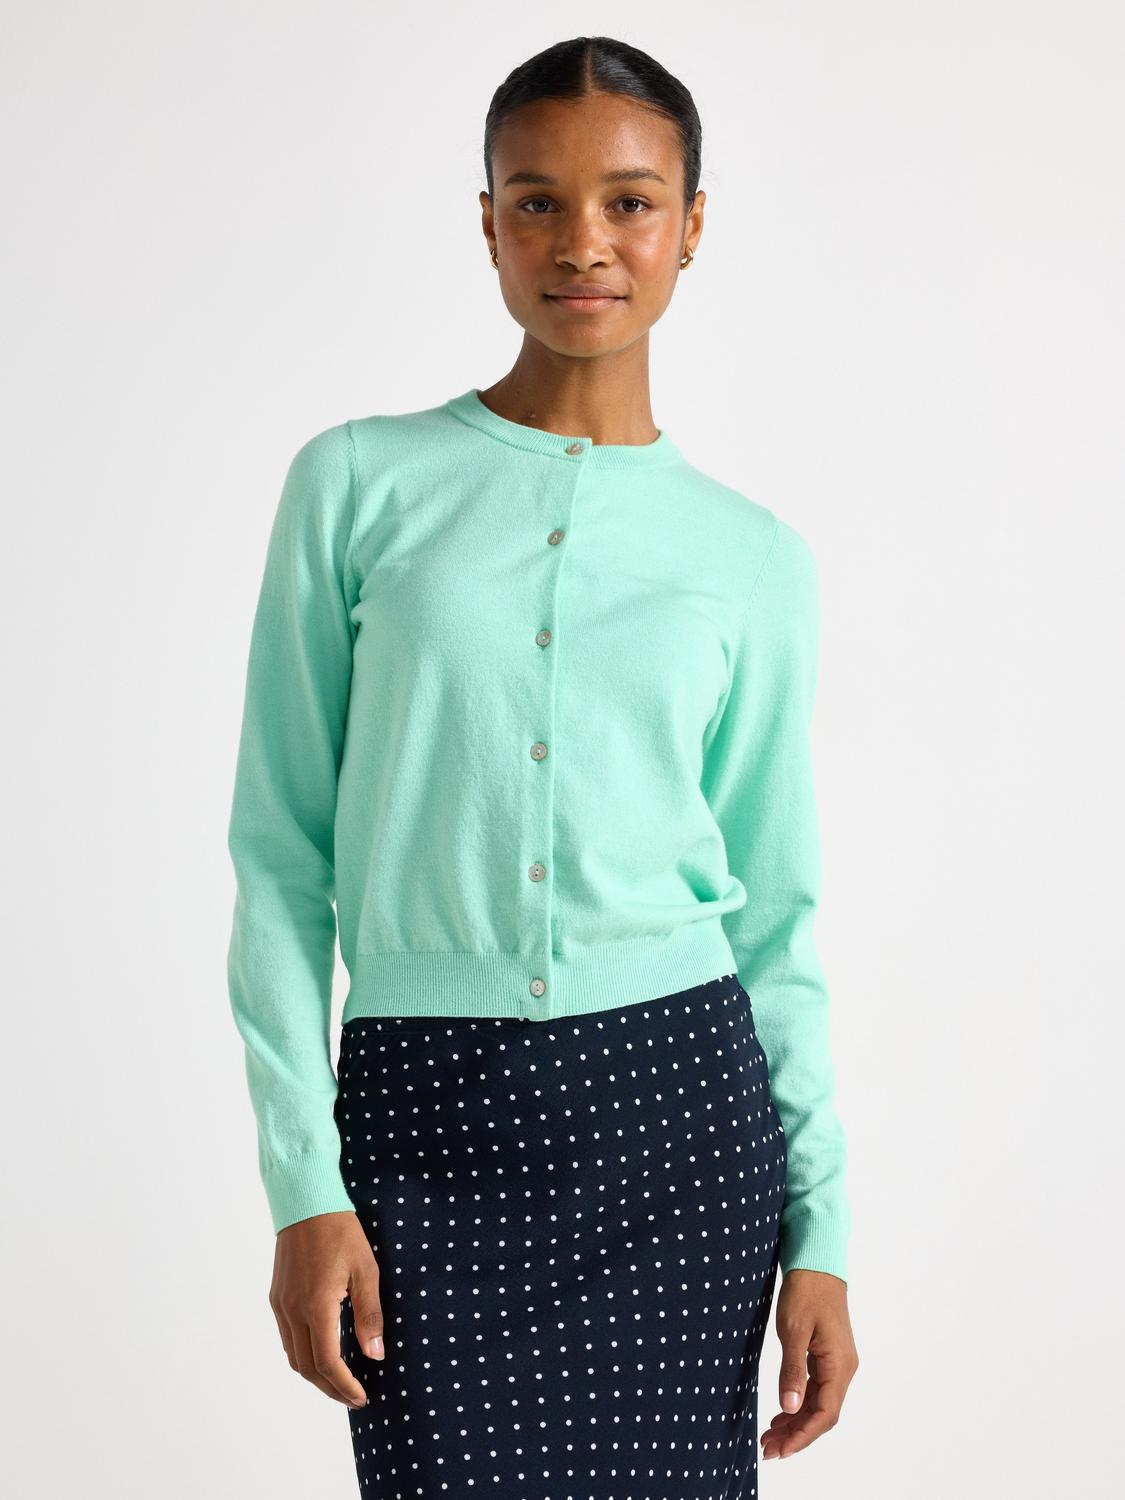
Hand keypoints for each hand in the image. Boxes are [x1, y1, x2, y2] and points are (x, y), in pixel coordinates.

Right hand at [269, 1210, 384, 1409]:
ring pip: (293, 1356)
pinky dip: (303, 1354)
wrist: (306, 1202)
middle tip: (353, 1397)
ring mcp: (281, 1304)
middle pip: (306, 1368)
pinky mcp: (277, 1297)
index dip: (344, 1386)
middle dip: (330, 1388)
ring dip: (315, 1375)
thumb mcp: (366, 1270)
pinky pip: (287, 1337)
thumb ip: (369, 1314)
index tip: (362, 1397)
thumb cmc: (340, 1232)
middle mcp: (292, 1310)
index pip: (326, 1363)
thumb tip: (375, 1355)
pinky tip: (321, 1351)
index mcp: (316, 1306)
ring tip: (340, 1380)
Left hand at [761, 1267, 857, 1459]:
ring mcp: (836, 1362)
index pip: (825, 1413)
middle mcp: (843, 1368)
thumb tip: (790, 1407)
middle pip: (822, 1413)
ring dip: (796, 1420)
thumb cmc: (806, 1291)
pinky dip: (799, 1402)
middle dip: (796, 1434)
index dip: (803, 1435)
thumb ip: (793, 1370)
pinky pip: (816, 1388)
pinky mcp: (827, 1355)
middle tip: (768, 1449)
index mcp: (839, 1365)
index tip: (780, 1450)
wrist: (816, 1262)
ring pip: (819, 1402)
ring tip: (770, 1435)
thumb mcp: (794, 1330)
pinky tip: (783, 1412)